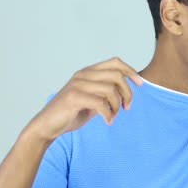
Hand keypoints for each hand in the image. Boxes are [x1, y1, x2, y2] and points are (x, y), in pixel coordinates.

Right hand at [23, 57, 142, 142]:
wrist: (47, 126)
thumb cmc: (71, 113)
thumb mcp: (92, 100)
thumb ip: (106, 93)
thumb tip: (127, 92)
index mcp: (88, 72)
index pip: (115, 62)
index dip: (130, 71)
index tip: (140, 84)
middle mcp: (83, 75)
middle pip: (117, 76)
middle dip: (127, 92)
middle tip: (126, 107)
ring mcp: (77, 85)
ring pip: (110, 90)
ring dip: (117, 106)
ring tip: (113, 116)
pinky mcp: (73, 98)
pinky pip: (100, 103)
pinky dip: (108, 114)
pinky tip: (108, 121)